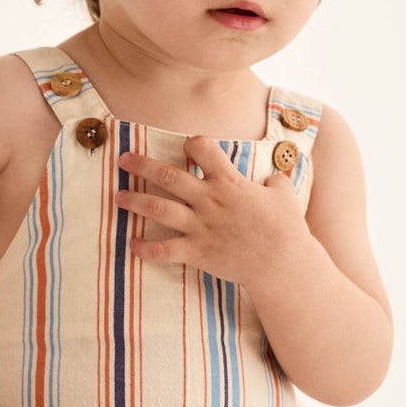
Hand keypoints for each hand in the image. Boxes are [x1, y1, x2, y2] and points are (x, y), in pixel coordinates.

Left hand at [116, 135, 309, 289]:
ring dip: (135, 201)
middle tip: (123, 159)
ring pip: (159, 209)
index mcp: (228, 182)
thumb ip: (275, 182)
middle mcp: (209, 200)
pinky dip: (145, 249)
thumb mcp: (285, 195)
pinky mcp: (196, 251)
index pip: (202, 148)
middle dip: (142, 165)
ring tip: (118, 196)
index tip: (186, 144)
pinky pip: (164, 250)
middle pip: (168, 176)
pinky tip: (132, 246)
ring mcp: (200, 226)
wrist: (282, 263)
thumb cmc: (286, 228)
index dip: (192, 143)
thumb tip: (274, 178)